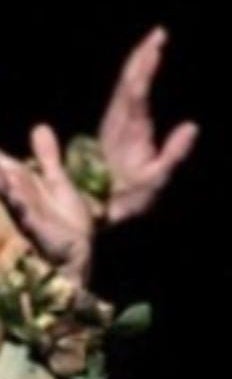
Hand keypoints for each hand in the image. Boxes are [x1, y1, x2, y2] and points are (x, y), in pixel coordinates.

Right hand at [0, 127, 94, 281]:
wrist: (77, 251)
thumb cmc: (63, 218)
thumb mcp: (57, 181)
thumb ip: (48, 157)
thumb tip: (39, 127)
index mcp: (22, 183)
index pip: (3, 163)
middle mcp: (18, 197)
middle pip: (2, 178)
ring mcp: (26, 213)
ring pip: (9, 196)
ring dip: (3, 183)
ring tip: (2, 171)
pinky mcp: (37, 228)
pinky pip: (26, 216)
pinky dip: (20, 204)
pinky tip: (15, 194)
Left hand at [97, 26, 199, 222]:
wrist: (99, 203)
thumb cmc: (131, 194)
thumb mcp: (156, 180)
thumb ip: (173, 154)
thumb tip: (192, 126)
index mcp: (131, 130)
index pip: (136, 93)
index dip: (145, 69)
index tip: (156, 48)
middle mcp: (119, 119)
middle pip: (128, 79)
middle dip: (144, 54)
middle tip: (160, 32)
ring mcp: (115, 119)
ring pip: (125, 81)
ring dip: (139, 58)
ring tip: (156, 40)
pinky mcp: (116, 122)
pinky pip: (126, 89)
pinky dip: (136, 72)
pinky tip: (143, 64)